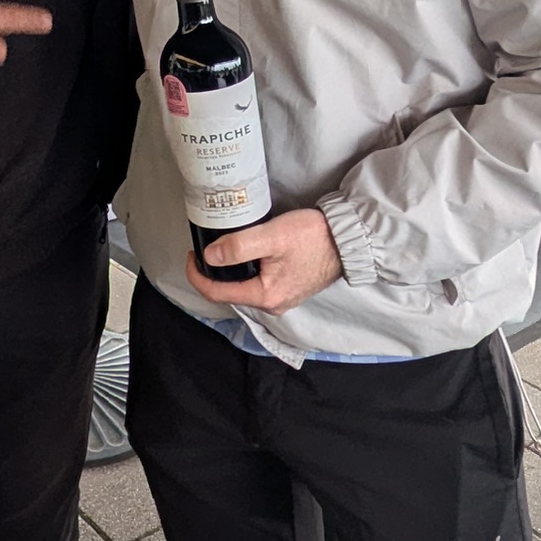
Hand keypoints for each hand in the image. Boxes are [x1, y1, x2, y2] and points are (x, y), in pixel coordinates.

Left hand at [186, 206, 342, 314]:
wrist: (348, 239)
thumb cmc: (313, 236)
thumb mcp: (272, 236)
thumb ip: (239, 247)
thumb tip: (209, 256)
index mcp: (265, 296)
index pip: (216, 293)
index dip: (197, 275)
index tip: (192, 254)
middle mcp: (272, 304)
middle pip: (229, 292)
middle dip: (212, 273)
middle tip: (205, 248)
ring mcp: (282, 298)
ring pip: (243, 288)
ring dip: (230, 271)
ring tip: (223, 249)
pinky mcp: (289, 289)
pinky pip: (258, 284)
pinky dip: (246, 271)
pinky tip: (246, 254)